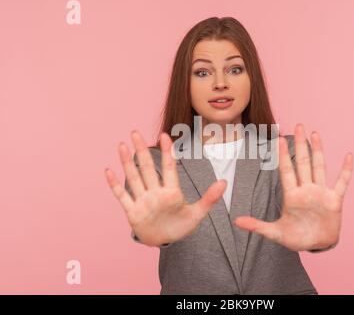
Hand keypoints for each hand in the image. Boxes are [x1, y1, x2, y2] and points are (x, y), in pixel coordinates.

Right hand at [105, 130, 226, 246]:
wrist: (164, 241)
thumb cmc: (180, 226)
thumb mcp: (198, 214)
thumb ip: (210, 198)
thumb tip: (224, 182)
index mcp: (171, 192)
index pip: (168, 168)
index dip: (166, 152)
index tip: (164, 136)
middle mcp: (155, 193)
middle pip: (147, 168)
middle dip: (142, 150)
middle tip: (135, 132)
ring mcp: (143, 201)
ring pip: (134, 178)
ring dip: (127, 163)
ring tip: (121, 145)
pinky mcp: (133, 212)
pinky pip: (122, 196)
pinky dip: (115, 184)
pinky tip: (108, 170)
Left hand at [234, 124, 353, 251]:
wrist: (316, 246)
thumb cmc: (296, 238)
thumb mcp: (275, 233)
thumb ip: (257, 226)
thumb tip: (236, 221)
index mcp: (292, 195)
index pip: (286, 171)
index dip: (284, 155)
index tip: (280, 139)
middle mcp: (306, 190)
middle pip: (303, 163)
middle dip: (300, 145)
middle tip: (299, 126)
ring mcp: (321, 193)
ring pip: (320, 167)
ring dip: (318, 151)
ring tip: (315, 134)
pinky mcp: (334, 200)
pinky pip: (342, 183)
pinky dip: (346, 170)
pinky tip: (349, 156)